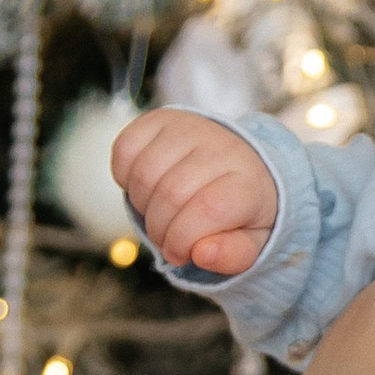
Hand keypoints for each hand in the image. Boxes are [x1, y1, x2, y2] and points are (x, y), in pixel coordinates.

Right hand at [109, 107, 278, 277]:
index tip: (181, 255)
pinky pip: (125, 148)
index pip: (208, 209)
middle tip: (168, 239)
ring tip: (160, 213)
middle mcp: (222, 148)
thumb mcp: (250, 242)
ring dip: (142, 205)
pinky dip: (124, 177)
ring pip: (144, 174)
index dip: (182, 240)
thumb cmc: (241, 211)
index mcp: (249, 182)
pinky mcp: (161, 119)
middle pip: (170, 195)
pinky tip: (146, 188)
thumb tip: (202, 253)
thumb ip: (232, 255)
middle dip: (160, 230)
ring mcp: (190, 129)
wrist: (242, 165)